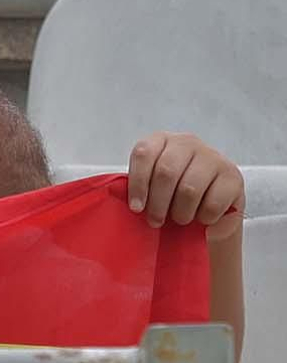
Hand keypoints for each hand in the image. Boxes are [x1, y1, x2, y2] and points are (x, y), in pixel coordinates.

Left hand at [126, 133, 243, 241]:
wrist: (211, 209)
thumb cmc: (173, 198)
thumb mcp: (152, 188)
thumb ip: (141, 188)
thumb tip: (130, 204)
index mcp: (161, 140)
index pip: (144, 153)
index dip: (138, 183)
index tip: (136, 208)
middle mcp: (187, 143)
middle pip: (166, 172)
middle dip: (158, 203)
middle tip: (155, 222)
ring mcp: (213, 157)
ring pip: (189, 189)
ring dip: (181, 213)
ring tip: (180, 219)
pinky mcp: (233, 176)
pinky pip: (212, 203)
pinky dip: (203, 218)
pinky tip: (201, 218)